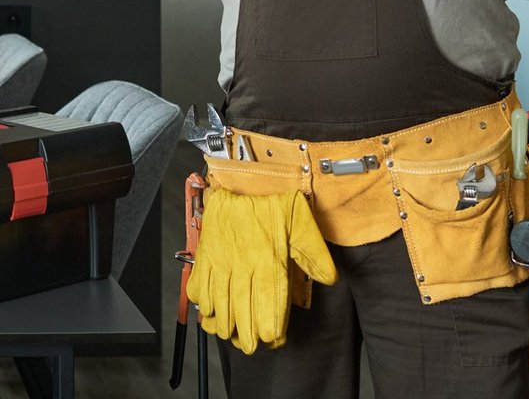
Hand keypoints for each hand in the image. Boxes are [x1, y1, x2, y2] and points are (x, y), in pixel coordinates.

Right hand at [186, 187, 336, 354]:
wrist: (239, 184)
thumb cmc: (272, 206)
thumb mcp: (303, 224)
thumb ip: (315, 254)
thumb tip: (328, 278)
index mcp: (269, 260)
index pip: (269, 302)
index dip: (270, 325)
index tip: (273, 338)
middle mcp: (243, 265)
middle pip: (242, 310)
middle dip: (246, 334)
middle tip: (250, 346)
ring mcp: (222, 262)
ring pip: (219, 303)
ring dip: (223, 323)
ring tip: (229, 334)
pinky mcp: (207, 256)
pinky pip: (200, 286)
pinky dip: (202, 303)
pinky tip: (208, 311)